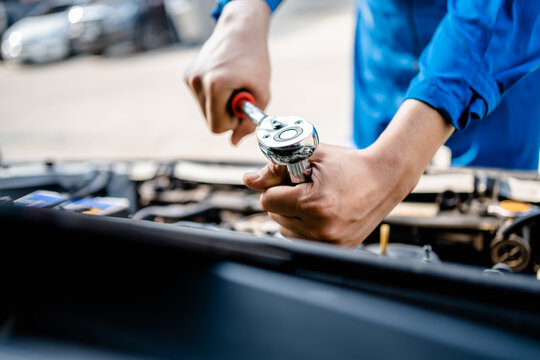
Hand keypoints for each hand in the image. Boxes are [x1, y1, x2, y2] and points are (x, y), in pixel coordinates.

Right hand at [184, 0, 270, 144]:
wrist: (241, 29)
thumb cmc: (255, 61)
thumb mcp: (262, 94)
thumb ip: (250, 122)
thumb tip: (234, 143)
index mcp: (215, 85)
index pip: (217, 127)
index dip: (233, 123)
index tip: (243, 109)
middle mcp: (198, 81)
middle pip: (210, 121)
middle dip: (226, 115)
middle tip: (240, 96)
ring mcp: (190, 77)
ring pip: (205, 111)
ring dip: (220, 105)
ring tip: (232, 85)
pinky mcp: (188, 75)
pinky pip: (201, 99)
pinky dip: (213, 96)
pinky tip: (223, 79)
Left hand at [244, 100, 454, 246]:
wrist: (385, 178)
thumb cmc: (349, 164)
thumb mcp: (311, 157)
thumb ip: (276, 167)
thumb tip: (248, 179)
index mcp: (314, 204)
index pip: (268, 201)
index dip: (275, 186)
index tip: (291, 180)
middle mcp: (321, 228)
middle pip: (275, 216)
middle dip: (283, 200)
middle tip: (305, 187)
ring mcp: (330, 242)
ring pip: (285, 231)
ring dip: (291, 215)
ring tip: (313, 199)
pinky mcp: (337, 248)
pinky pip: (302, 241)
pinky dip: (303, 228)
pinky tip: (318, 213)